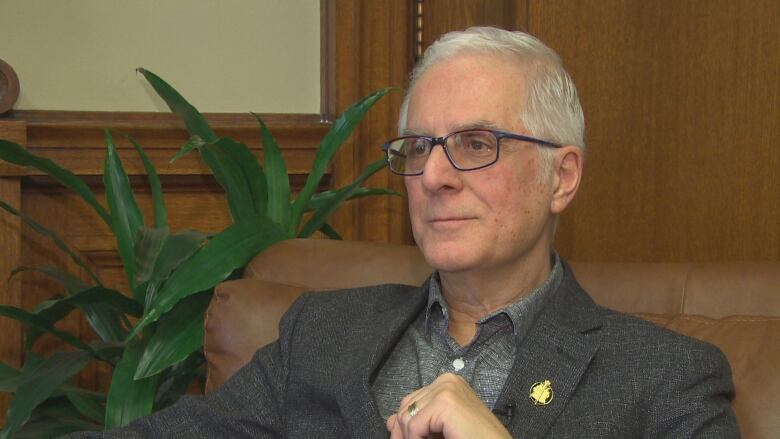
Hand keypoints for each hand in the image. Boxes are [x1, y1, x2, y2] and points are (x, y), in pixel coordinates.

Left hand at [385, 373, 511, 438]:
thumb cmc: (475, 438)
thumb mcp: (440, 428)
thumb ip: (417, 422)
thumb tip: (389, 422)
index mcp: (448, 383)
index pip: (412, 400)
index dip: (404, 425)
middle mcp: (446, 380)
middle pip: (406, 406)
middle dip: (403, 431)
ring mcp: (446, 388)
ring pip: (407, 417)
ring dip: (411, 438)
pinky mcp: (445, 402)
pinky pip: (415, 425)